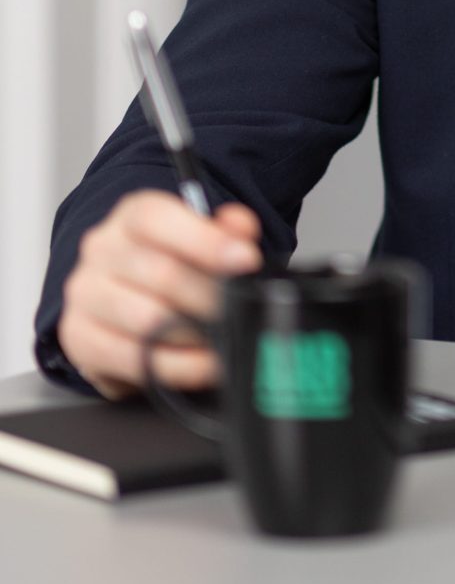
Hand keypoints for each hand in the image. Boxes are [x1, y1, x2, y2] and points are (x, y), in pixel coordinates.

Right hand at [55, 190, 262, 399]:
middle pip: (159, 274)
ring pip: (146, 320)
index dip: (205, 241)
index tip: (245, 260)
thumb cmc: (170, 265)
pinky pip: (133, 359)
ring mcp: (85, 294)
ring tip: (226, 340)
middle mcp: (101, 249)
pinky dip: (179, 367)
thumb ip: (227, 229)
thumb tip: (241, 229)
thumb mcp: (201, 238)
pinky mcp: (80, 338)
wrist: (122, 303)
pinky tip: (204, 365)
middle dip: (210, 297)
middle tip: (241, 311)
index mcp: (131, 216)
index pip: (158, 219)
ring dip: (196, 336)